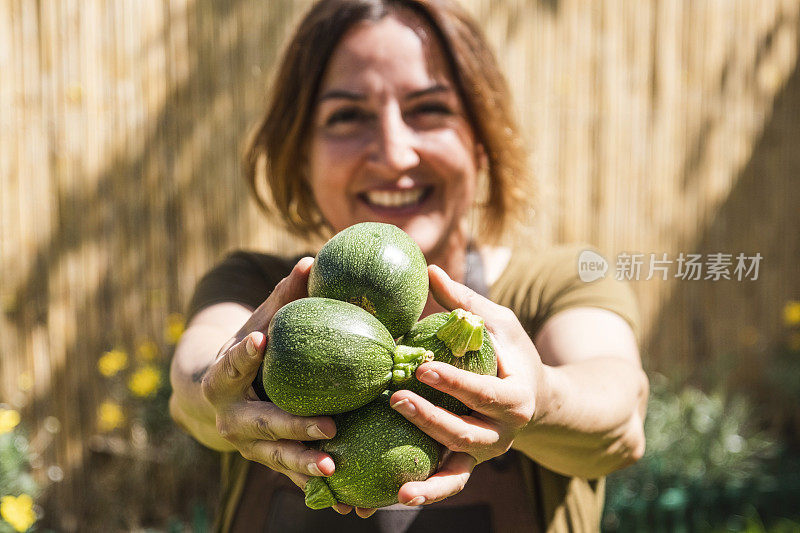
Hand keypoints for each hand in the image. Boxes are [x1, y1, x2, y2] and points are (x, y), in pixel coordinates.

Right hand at [200, 258, 373, 516]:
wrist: (214, 399)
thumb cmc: (247, 353)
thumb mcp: (256, 327)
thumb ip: (282, 300)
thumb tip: (310, 260)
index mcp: (222, 380)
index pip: (232, 365)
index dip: (242, 356)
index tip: (259, 342)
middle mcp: (231, 418)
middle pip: (262, 424)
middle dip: (292, 427)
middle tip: (327, 427)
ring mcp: (249, 447)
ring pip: (278, 460)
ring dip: (306, 467)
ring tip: (336, 470)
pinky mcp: (268, 463)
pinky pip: (296, 480)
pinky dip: (321, 489)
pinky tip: (352, 501)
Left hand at [390, 264, 543, 505]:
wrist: (537, 398)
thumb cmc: (513, 355)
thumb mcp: (499, 323)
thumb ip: (466, 302)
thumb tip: (430, 269)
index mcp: (516, 397)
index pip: (484, 392)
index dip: (455, 383)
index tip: (423, 366)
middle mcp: (505, 432)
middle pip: (466, 432)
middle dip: (431, 419)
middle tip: (397, 399)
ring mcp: (488, 452)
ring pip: (458, 467)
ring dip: (428, 477)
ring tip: (396, 483)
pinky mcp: (472, 463)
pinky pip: (451, 482)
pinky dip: (429, 493)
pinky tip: (399, 497)